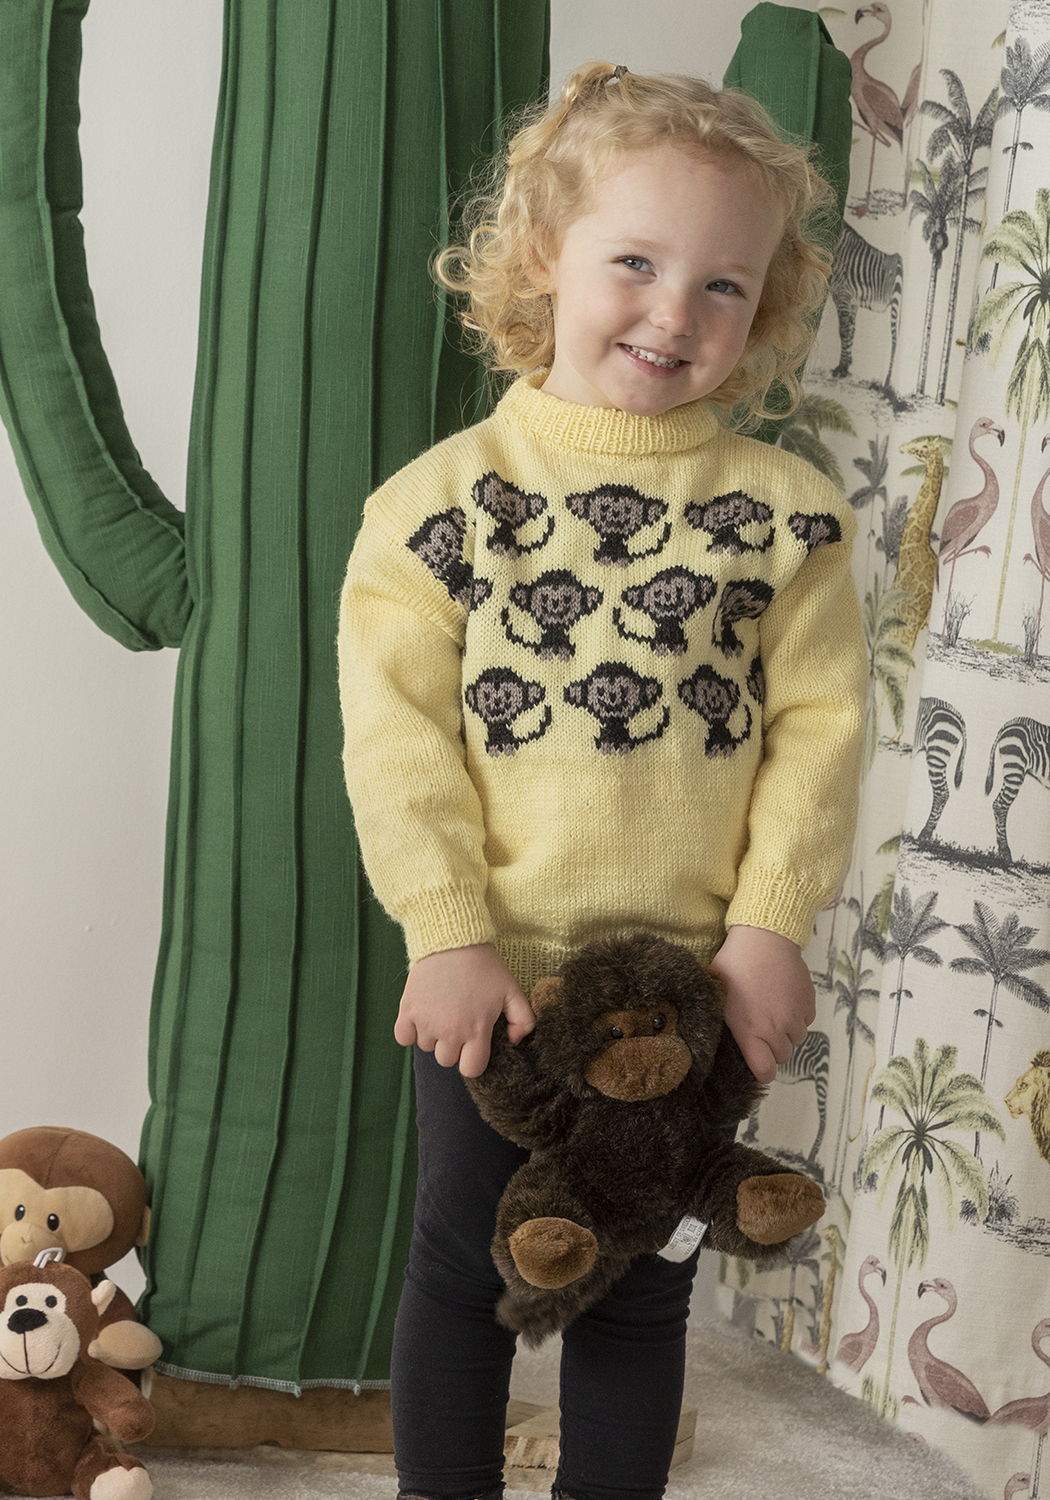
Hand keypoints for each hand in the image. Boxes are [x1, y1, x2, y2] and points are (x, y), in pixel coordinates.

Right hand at [394, 943, 534, 1076]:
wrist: (453, 939)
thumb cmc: (484, 966)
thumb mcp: (512, 990)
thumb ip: (523, 1020)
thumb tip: (514, 1042)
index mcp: (476, 1030)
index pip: (471, 1069)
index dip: (473, 1059)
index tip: (474, 1044)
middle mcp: (449, 1031)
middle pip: (447, 1060)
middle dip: (453, 1046)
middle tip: (458, 1022)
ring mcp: (425, 1021)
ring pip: (426, 1047)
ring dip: (433, 1036)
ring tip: (442, 1011)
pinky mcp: (406, 1010)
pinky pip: (403, 1038)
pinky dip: (410, 1031)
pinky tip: (422, 1016)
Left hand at [710, 925, 814, 1083]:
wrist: (763, 940)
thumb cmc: (734, 966)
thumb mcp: (719, 996)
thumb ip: (723, 1023)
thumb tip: (710, 1037)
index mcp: (751, 1032)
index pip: (765, 1071)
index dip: (762, 1070)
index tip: (758, 1063)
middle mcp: (776, 1029)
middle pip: (782, 1056)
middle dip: (772, 1046)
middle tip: (759, 1026)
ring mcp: (795, 1017)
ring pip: (796, 1039)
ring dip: (786, 1031)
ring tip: (771, 1009)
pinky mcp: (808, 1003)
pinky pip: (806, 1021)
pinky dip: (798, 1015)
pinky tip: (783, 998)